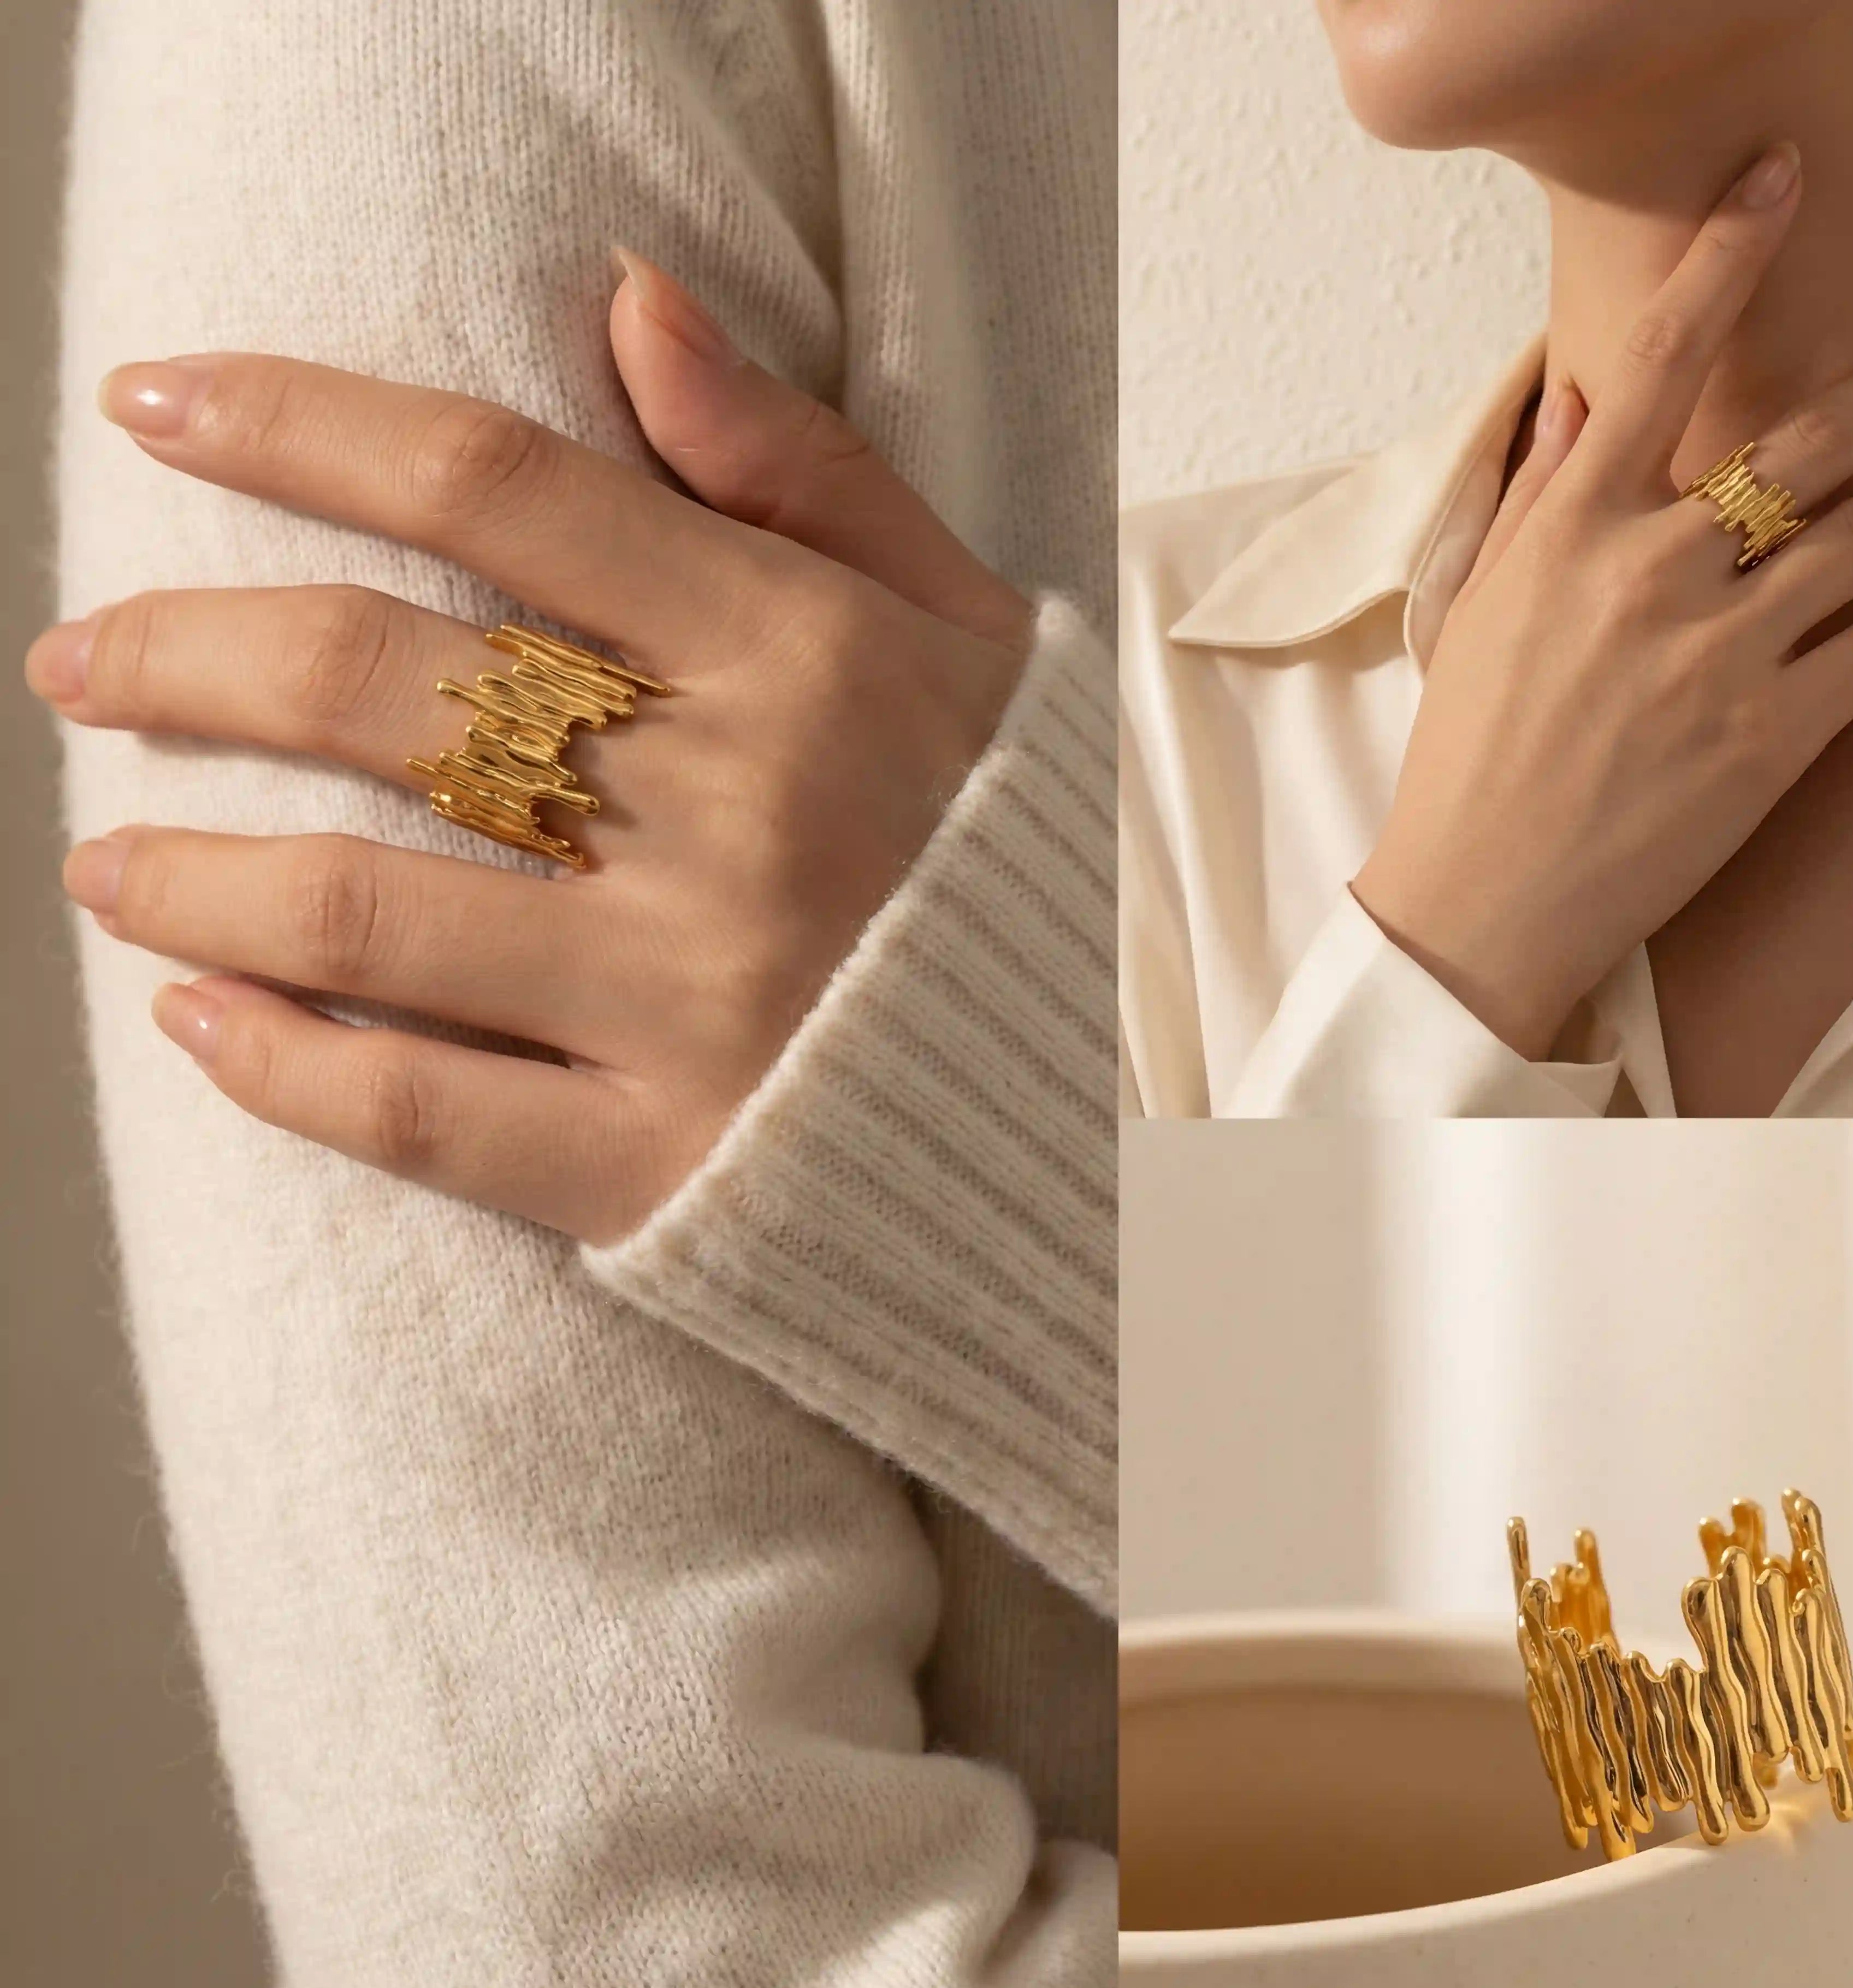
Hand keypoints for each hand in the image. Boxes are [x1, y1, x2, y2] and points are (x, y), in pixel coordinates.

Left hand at [27, 251, 1032, 1245]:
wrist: (1098, 1119)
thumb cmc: (1006, 861)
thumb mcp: (961, 638)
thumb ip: (800, 470)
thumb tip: (629, 301)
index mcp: (808, 662)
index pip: (498, 487)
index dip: (297, 422)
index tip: (161, 405)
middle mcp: (738, 822)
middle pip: (382, 687)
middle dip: (181, 652)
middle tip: (81, 660)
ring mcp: (694, 1006)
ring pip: (360, 911)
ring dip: (184, 875)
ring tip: (104, 864)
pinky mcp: (664, 1169)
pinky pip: (417, 1116)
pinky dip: (277, 1065)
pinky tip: (200, 1020)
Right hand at [1349, 145, 1852, 1058]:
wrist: (1481, 898)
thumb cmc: (1469, 758)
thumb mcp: (1484, 609)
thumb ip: (1540, 495)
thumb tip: (1579, 400)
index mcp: (1572, 530)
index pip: (1661, 360)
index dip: (1727, 257)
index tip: (1780, 183)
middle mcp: (1650, 571)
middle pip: (1807, 442)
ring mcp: (1716, 654)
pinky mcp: (1767, 737)